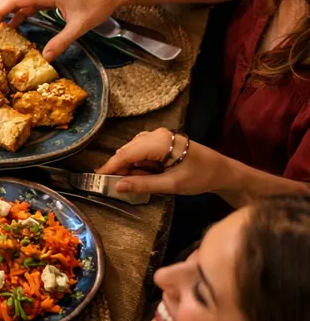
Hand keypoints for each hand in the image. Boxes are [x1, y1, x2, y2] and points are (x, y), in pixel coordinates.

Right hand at [0, 0, 128, 60]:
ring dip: (4, 14)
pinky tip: (13, 27)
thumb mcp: (79, 25)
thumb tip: (44, 59)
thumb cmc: (97, 2)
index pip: (13, 0)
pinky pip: (28, 5)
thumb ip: (61, 42)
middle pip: (10, 0)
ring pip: (18, 2)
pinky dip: (18, 15)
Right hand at [98, 130, 223, 195]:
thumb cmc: (201, 177)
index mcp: (159, 142)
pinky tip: (145, 175)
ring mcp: (159, 136)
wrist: (224, 171)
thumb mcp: (172, 184)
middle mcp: (156, 134)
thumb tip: (117, 187)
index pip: (126, 154)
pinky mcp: (162, 141)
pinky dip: (139, 164)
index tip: (97, 179)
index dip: (110, 167)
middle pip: (127, 151)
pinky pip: (142, 151)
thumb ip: (143, 185)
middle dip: (121, 168)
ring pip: (133, 151)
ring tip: (136, 182)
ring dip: (131, 167)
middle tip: (116, 186)